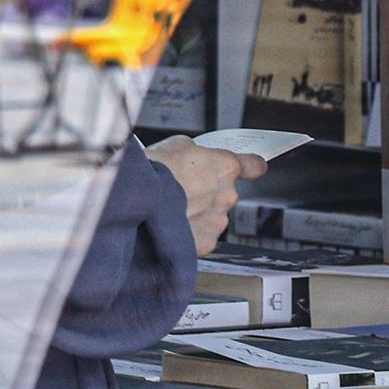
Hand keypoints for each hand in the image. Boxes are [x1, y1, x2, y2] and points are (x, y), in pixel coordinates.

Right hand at [143, 138, 267, 257]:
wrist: (135, 200)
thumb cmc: (152, 170)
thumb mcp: (175, 145)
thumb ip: (196, 153)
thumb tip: (196, 159)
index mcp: (225, 167)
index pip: (253, 165)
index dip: (251, 165)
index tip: (253, 167)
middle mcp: (227, 195)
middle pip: (226, 193)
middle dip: (209, 191)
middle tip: (183, 189)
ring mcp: (217, 222)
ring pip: (213, 216)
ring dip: (198, 213)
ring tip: (171, 208)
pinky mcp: (205, 243)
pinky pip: (201, 235)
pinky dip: (189, 232)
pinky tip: (170, 223)